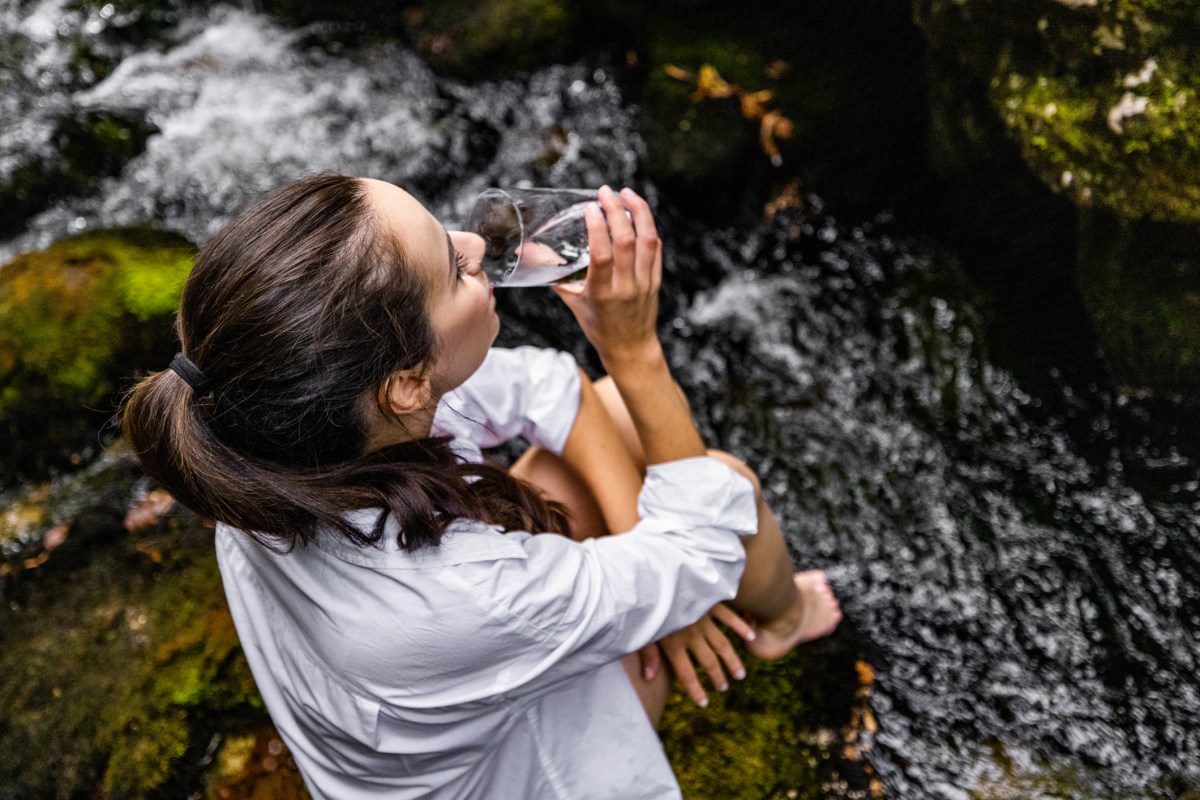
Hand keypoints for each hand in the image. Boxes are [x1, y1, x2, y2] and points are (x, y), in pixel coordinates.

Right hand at [553, 186, 662, 366]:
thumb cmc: (599, 327)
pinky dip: (648, 227)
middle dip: (617, 210)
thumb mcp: (574, 304)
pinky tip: (638, 213)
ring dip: (639, 212)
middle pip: (627, 241)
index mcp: (601, 293)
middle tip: (606, 192)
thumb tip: (527, 255)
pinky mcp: (656, 280)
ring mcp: (644, 282)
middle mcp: (625, 286)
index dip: (598, 227)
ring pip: (647, 239)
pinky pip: (656, 248)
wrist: (630, 348)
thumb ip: (556, 277)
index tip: (590, 207)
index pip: (602, 254)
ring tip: (627, 194)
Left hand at [641, 603, 755, 707]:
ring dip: (732, 661)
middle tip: (724, 687)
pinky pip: (728, 617)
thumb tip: (649, 677)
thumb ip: (647, 654)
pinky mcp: (710, 603)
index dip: (695, 690)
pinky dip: (740, 627)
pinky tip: (749, 637)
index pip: (686, 674)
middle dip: (718, 678)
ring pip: (722, 645)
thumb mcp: (641, 631)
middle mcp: (691, 634)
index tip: (704, 703)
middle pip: (709, 662)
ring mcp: (703, 619)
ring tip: (740, 674)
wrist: (656, 575)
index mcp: (673, 643)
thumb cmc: (645, 605)